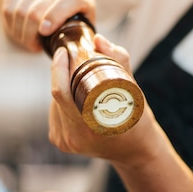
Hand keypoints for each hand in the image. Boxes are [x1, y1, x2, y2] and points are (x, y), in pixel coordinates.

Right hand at [0, 0, 96, 51]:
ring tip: (26, 38)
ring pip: (21, 10)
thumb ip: (78, 40)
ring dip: (19, 30)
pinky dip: (10, 22)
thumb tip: (75, 52)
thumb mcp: (79, 30)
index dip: (55, 16)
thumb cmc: (68, 21)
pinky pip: (9, 5)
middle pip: (38, 11)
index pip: (69, 0)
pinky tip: (18, 28)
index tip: (44, 32)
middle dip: (31, 34)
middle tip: (33, 44)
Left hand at [47, 34, 165, 164]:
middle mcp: (72, 137)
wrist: (136, 152)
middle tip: (73, 60)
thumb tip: (98, 39)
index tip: (63, 51)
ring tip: (79, 81)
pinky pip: (55, 114)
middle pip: (56, 96)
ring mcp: (65, 142)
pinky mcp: (61, 142)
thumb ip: (119, 61)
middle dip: (62, 74)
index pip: (60, 92)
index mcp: (89, 127)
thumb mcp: (134, 91)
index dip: (58, 68)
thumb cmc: (138, 121)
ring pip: (54, 104)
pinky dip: (62, 102)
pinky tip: (75, 98)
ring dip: (62, 88)